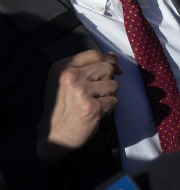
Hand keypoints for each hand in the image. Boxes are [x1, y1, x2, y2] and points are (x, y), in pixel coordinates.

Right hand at [38, 50, 120, 164]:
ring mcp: (81, 91)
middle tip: (96, 94)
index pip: (95, 54)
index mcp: (63, 67)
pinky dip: (109, 109)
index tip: (115, 69)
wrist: (54, 135)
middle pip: (108, 68)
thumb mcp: (67, 81)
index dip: (109, 60)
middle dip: (108, 81)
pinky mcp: (91, 107)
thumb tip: (113, 56)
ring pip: (114, 85)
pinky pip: (114, 101)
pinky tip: (95, 114)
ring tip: (93, 104)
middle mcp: (70, 76)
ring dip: (108, 96)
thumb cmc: (64, 107)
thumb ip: (88, 67)